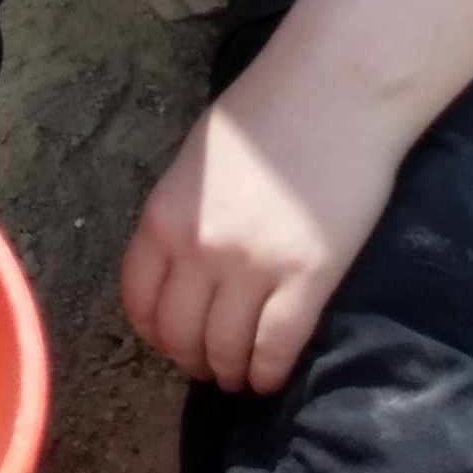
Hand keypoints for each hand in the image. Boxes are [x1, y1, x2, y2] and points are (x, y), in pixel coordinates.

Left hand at [119, 67, 410, 392]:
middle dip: (192, 360)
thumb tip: (180, 271)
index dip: (155, 334)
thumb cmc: (265, 120)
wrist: (332, 95)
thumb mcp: (195, 165)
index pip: (140, 301)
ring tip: (239, 376)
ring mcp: (253, 266)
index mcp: (163, 215)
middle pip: (181, 334)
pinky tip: (271, 377)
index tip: (172, 343)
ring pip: (227, 351)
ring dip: (230, 373)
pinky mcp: (308, 279)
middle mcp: (199, 248)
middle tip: (209, 366)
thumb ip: (182, 219)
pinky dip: (270, 373)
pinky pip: (277, 347)